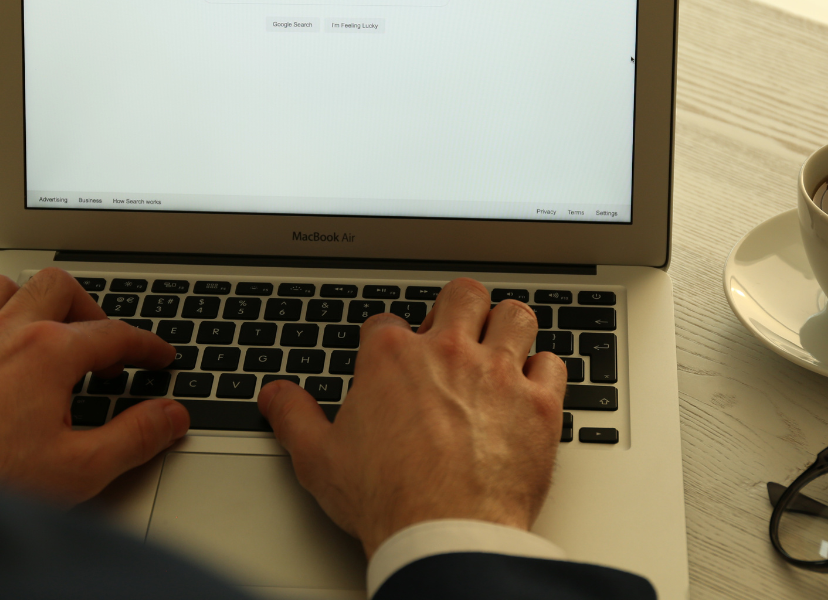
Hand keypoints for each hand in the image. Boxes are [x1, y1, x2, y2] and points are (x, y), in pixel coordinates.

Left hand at [0, 267, 188, 503]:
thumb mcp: (78, 470)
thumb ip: (134, 437)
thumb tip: (170, 416)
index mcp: (48, 353)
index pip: (114, 335)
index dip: (145, 346)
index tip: (158, 356)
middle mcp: (6, 331)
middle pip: (61, 288)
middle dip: (90, 308)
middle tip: (102, 344)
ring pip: (7, 286)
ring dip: (34, 300)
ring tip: (48, 328)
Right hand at [258, 278, 565, 557]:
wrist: (445, 534)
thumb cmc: (387, 499)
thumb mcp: (318, 458)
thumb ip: (293, 416)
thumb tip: (273, 395)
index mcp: (392, 358)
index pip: (389, 321)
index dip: (390, 338)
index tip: (393, 358)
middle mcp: (448, 353)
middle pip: (462, 294)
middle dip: (458, 307)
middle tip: (454, 333)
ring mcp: (497, 374)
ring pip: (516, 315)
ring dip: (508, 326)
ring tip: (500, 343)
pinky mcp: (538, 405)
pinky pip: (554, 364)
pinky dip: (544, 372)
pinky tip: (532, 386)